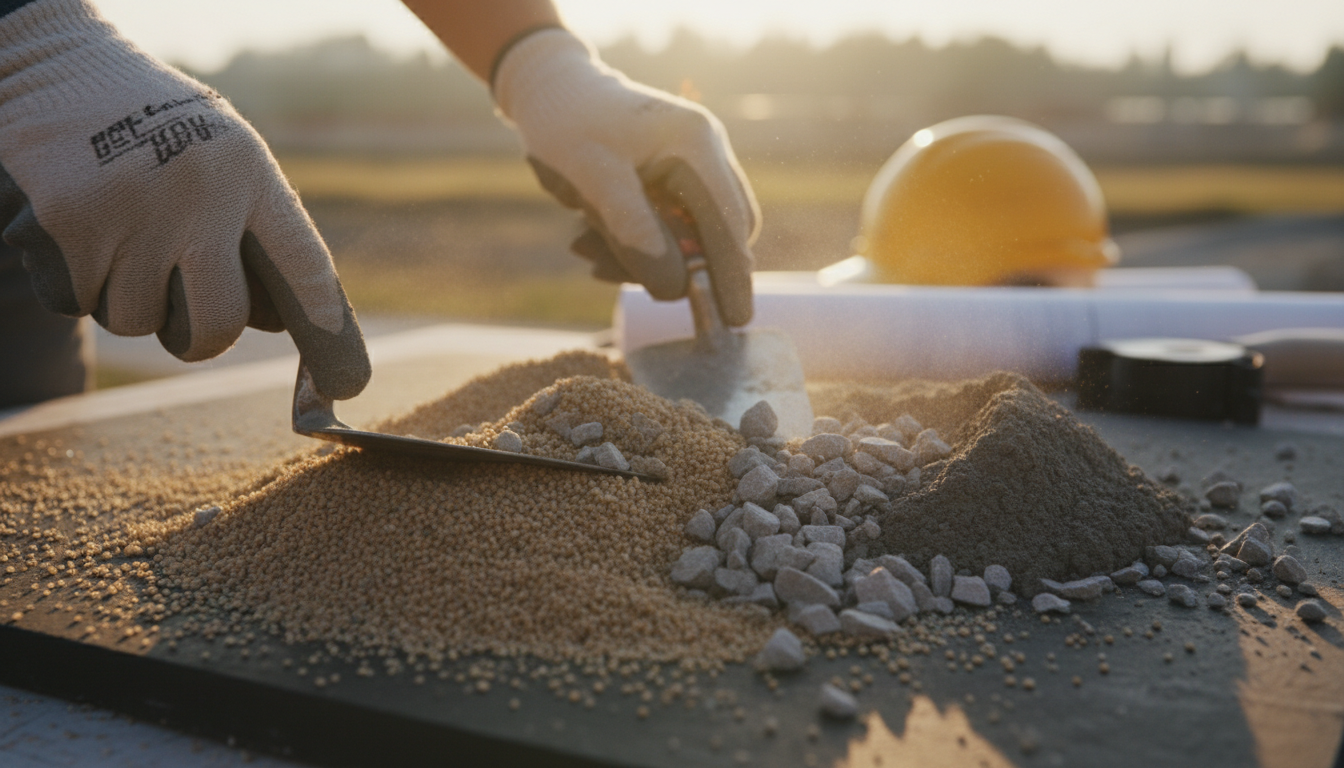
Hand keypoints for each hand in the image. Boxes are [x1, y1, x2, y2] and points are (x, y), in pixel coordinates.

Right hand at [0, 0, 368, 398]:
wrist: (53, 68)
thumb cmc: (156, 128)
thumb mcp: (224, 157)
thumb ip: (252, 230)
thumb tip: (277, 324)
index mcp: (247, 172)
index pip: (303, 265)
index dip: (326, 326)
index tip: (343, 377)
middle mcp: (199, 191)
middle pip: (218, 321)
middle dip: (202, 340)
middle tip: (191, 329)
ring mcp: (132, 209)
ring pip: (137, 321)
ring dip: (127, 301)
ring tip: (121, 239)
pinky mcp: (67, 224)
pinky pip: (78, 303)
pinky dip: (76, 286)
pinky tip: (79, 233)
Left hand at [493, 29, 759, 325]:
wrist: (545, 87)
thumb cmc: (566, 122)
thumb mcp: (592, 179)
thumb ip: (634, 231)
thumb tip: (674, 289)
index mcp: (696, 144)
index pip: (729, 225)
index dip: (732, 276)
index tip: (735, 320)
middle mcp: (705, 152)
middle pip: (717, 233)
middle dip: (674, 265)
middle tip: (609, 272)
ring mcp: (691, 164)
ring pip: (690, 235)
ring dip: (641, 254)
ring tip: (584, 248)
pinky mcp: (670, 178)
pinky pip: (667, 226)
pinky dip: (632, 241)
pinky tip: (588, 240)